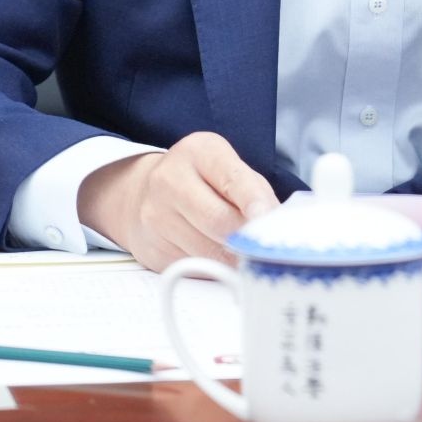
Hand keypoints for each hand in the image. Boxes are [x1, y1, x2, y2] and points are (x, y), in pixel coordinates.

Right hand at [76, 131, 278, 271]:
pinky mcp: (153, 248)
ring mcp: (156, 216)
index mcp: (198, 152)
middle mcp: (170, 180)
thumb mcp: (229, 169)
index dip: (253, 201)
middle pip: (219, 222)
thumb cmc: (200, 181)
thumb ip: (255, 192)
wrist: (145, 194)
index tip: (266, 217)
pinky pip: (194, 268)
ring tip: (245, 252)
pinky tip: (216, 256)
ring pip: (208, 252)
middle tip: (266, 246)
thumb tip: (277, 224)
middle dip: (248, 239)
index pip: (231, 178)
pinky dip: (213, 268)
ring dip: (234, 259)